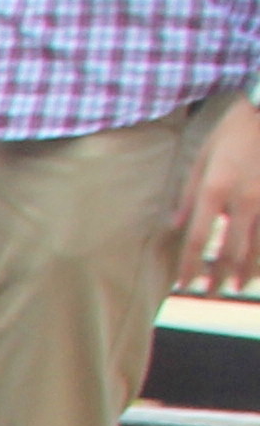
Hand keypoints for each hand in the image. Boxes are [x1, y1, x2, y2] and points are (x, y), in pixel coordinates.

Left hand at [181, 100, 259, 299]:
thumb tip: (174, 227)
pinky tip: (259, 266)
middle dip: (219, 276)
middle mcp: (244, 201)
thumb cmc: (233, 131)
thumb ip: (187, 195)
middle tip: (210, 293)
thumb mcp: (201, 157)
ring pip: (258, 247)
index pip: (197, 240)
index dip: (190, 266)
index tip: (184, 284)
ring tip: (236, 286)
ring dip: (246, 271)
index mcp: (215, 191)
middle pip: (230, 252)